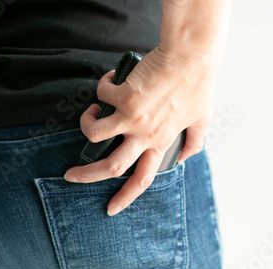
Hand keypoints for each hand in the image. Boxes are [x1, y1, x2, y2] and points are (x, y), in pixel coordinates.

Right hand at [63, 46, 217, 215]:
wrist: (191, 56)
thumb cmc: (198, 85)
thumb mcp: (202, 119)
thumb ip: (194, 142)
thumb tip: (184, 158)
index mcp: (162, 143)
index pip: (142, 179)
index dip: (125, 197)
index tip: (111, 208)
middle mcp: (145, 135)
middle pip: (110, 167)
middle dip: (86, 175)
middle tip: (71, 174)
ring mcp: (133, 117)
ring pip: (94, 134)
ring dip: (86, 124)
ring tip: (92, 113)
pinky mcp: (123, 96)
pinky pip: (100, 95)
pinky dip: (102, 86)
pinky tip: (113, 79)